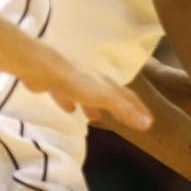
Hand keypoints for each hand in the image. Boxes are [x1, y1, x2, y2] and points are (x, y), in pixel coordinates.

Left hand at [24, 49, 151, 130]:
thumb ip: (124, 109)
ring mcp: (73, 80)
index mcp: (106, 83)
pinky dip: (71, 103)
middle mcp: (92, 79)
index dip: (138, 108)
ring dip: (93, 106)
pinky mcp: (55, 84)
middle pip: (109, 94)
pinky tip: (69, 110)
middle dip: (118, 106)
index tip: (147, 120)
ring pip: (88, 94)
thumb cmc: (76, 82)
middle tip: (124, 118)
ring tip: (95, 119)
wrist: (42, 68)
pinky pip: (67, 95)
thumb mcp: (105, 97)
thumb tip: (147, 123)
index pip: (127, 96)